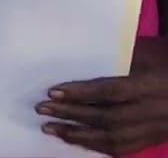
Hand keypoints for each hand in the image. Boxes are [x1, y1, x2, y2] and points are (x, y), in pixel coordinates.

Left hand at [37, 37, 167, 155]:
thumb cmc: (164, 57)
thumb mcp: (145, 50)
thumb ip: (114, 57)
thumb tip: (72, 58)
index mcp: (153, 84)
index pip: (113, 91)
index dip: (82, 93)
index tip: (53, 92)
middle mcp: (157, 110)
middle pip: (110, 117)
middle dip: (72, 115)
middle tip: (42, 109)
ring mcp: (158, 128)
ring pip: (116, 139)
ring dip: (80, 136)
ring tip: (51, 128)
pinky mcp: (156, 138)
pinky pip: (125, 148)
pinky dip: (97, 145)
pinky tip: (76, 139)